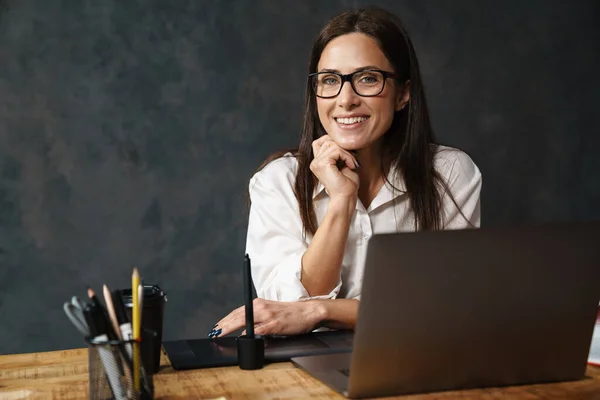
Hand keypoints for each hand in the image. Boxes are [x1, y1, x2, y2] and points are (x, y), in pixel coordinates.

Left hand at [209, 298, 323, 337]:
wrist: (309, 311)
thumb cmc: (291, 314)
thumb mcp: (271, 312)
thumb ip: (258, 318)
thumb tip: (244, 329)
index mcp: (259, 303)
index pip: (238, 312)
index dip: (225, 320)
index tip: (216, 327)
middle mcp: (262, 307)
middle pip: (237, 316)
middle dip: (223, 325)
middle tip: (213, 332)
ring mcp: (268, 315)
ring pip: (244, 320)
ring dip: (230, 327)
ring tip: (220, 334)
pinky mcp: (275, 324)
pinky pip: (259, 329)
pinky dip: (249, 333)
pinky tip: (242, 337)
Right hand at [310, 135, 359, 199]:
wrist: (346, 197)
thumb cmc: (347, 184)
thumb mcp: (343, 163)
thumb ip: (340, 151)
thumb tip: (343, 138)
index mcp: (317, 162)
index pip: (321, 141)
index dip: (334, 142)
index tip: (347, 154)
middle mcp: (314, 162)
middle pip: (327, 140)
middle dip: (343, 147)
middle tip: (352, 160)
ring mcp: (316, 163)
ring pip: (333, 144)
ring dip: (347, 153)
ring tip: (352, 164)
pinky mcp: (322, 164)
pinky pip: (336, 150)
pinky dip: (347, 156)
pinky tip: (350, 166)